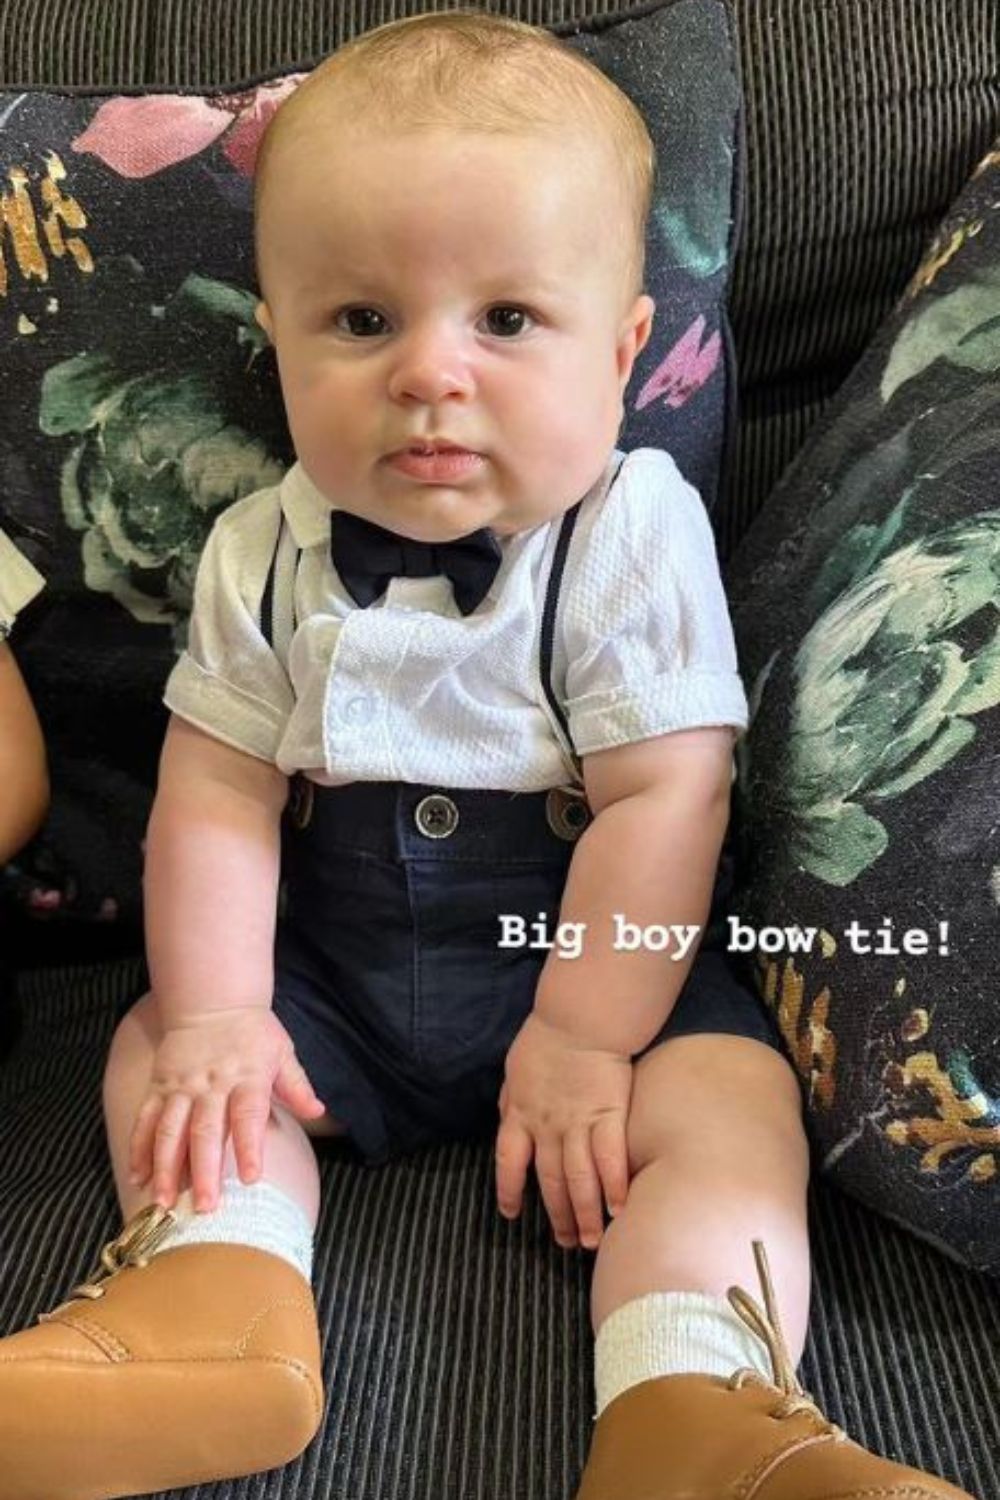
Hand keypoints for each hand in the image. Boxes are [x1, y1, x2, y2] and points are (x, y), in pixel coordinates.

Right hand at [128, 1005, 324, 1212]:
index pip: (249, 1115)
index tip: (251, 1178)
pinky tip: (137, 1177)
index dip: (249, 1147)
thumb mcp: (282, 1051)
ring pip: (169, 1131)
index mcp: (247, 1077)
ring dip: (165, 1168)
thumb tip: (319, 1111)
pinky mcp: (159, 1086)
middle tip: (205, 1208)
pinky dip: (139, 1149)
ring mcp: (181, 1086)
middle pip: (205, 1131)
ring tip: (164, 1202)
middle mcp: (211, 1084)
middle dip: (203, 1172)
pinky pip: (146, 1120)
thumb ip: (296, 1085)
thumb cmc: (253, 1032)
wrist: (211, 1000)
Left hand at [495, 1011, 632, 1250]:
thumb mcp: (515, 1070)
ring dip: (585, 1213)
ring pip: (578, 1178)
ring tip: (591, 1241)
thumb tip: (506, 1117)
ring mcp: (578, 1122)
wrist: (579, 1019)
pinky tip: (620, 1209)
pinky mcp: (609, 1115)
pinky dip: (613, 1186)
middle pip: (549, 1180)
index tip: (511, 1213)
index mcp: (519, 1114)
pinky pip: (610, 1157)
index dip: (508, 1190)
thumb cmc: (546, 1039)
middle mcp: (546, 1126)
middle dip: (557, 1215)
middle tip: (567, 1242)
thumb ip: (512, 1099)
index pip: (508, 1162)